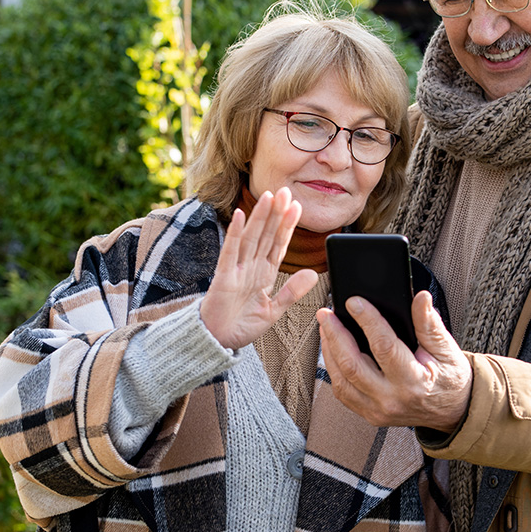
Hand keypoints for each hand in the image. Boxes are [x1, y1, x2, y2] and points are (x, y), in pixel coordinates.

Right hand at [201, 187, 318, 349]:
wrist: (217, 341)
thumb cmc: (241, 326)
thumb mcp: (274, 310)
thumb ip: (292, 292)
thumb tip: (313, 273)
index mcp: (264, 274)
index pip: (278, 245)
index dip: (287, 226)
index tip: (297, 206)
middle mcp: (251, 267)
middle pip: (266, 235)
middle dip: (276, 213)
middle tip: (285, 190)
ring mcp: (237, 270)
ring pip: (251, 238)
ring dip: (259, 217)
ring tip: (268, 196)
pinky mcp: (223, 277)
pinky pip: (230, 252)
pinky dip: (235, 234)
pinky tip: (240, 216)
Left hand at [316, 289, 472, 431]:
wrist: (454, 412)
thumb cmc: (450, 380)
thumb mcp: (447, 350)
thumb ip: (429, 325)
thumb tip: (421, 299)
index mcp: (414, 382)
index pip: (384, 347)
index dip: (367, 321)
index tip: (354, 302)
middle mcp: (392, 399)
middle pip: (353, 365)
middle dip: (335, 335)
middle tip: (326, 314)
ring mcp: (378, 410)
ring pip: (341, 381)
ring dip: (329, 352)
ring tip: (325, 328)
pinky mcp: (370, 415)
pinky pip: (343, 393)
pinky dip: (333, 371)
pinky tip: (332, 351)